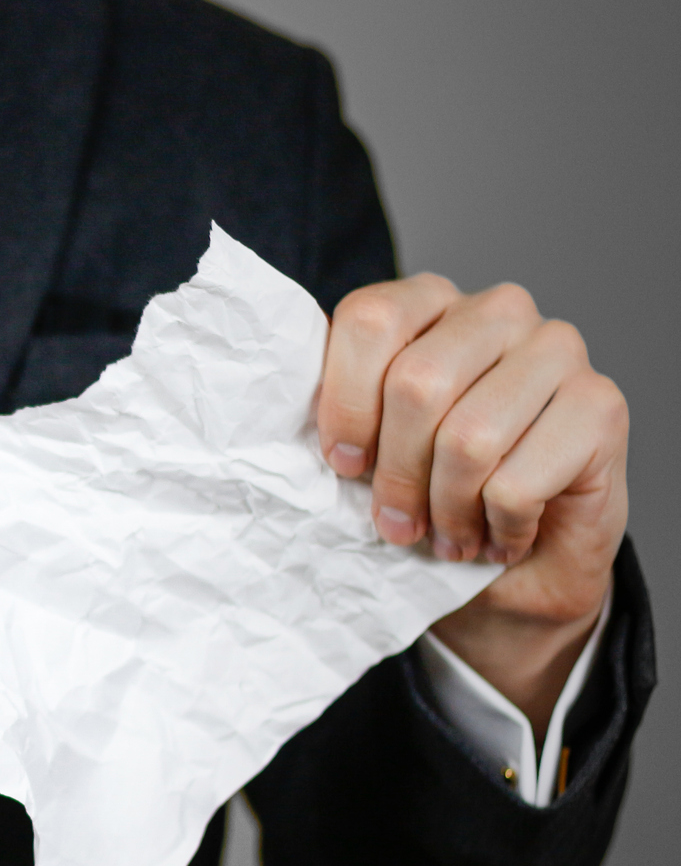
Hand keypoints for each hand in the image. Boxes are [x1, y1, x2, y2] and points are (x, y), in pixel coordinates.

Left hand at [318, 276, 627, 732]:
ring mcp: (557, 350)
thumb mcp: (365, 452)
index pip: (369, 319)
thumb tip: (265, 420)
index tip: (343, 465)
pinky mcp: (602, 405)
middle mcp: (497, 310)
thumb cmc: (430, 494)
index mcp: (426, 303)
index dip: (345, 403)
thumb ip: (331, 417)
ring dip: (447, 509)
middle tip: (396, 524)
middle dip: (397, 474)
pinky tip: (500, 533)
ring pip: (470, 436)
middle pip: (417, 383)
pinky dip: (497, 524)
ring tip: (446, 537)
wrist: (517, 563)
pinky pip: (520, 477)